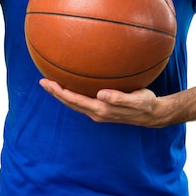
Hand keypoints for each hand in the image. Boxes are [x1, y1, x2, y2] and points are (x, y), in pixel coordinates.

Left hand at [39, 79, 167, 127]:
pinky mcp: (102, 109)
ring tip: (51, 84)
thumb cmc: (146, 104)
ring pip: (74, 103)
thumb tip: (101, 95)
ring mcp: (98, 112)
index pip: (75, 100)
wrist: (152, 114)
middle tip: (42, 81)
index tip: (48, 83)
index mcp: (101, 110)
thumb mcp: (136, 100)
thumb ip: (119, 98)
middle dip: (56, 93)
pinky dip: (72, 94)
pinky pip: (82, 101)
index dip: (60, 92)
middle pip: (70, 103)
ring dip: (62, 94)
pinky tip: (72, 85)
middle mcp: (97, 113)